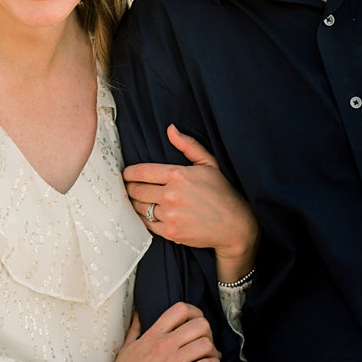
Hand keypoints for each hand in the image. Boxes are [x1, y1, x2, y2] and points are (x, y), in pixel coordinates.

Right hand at [83, 302, 219, 361]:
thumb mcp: (126, 347)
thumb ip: (136, 329)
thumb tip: (140, 314)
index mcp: (153, 335)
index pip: (180, 309)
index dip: (195, 313)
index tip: (197, 322)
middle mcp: (164, 345)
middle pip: (200, 324)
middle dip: (208, 333)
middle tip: (206, 344)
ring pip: (206, 344)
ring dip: (213, 351)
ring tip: (210, 358)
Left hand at [124, 125, 258, 281]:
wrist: (235, 225)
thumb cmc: (223, 193)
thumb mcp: (209, 164)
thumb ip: (188, 145)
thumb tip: (171, 129)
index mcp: (178, 175)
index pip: (141, 172)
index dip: (129, 173)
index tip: (126, 175)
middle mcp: (171, 195)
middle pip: (136, 190)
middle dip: (130, 188)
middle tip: (129, 187)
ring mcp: (170, 215)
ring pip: (139, 208)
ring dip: (136, 203)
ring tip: (138, 200)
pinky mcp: (170, 232)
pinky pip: (146, 224)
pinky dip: (144, 219)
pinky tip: (148, 214)